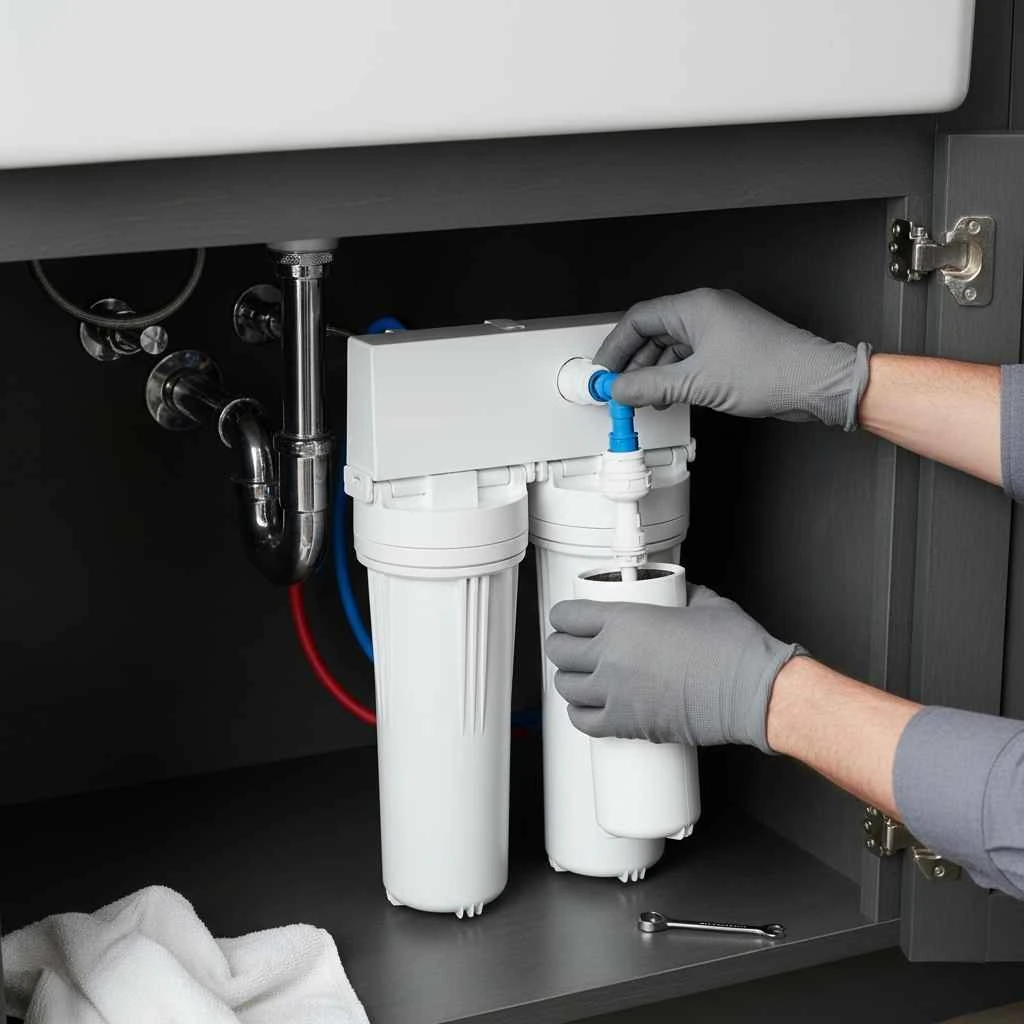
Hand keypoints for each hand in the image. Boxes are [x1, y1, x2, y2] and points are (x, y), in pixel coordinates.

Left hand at [545, 583, 803, 752]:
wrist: (751, 691)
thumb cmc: (733, 650)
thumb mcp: (704, 604)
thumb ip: (681, 595)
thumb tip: (678, 594)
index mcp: (624, 620)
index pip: (567, 616)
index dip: (563, 617)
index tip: (566, 620)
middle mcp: (611, 655)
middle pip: (559, 651)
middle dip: (561, 647)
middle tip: (571, 647)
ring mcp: (615, 691)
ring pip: (566, 686)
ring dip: (569, 680)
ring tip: (579, 677)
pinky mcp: (626, 724)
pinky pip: (583, 721)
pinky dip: (580, 714)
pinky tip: (587, 707)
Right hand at [594, 289, 870, 428]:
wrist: (814, 382)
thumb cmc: (770, 370)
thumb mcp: (697, 382)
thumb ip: (650, 386)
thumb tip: (620, 389)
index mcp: (695, 306)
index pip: (639, 319)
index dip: (615, 346)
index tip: (603, 370)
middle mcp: (707, 311)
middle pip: (653, 333)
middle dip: (632, 363)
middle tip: (617, 387)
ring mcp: (720, 329)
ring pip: (671, 347)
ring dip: (653, 373)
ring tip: (641, 397)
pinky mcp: (731, 347)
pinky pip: (691, 357)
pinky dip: (674, 376)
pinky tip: (668, 395)